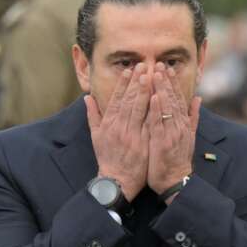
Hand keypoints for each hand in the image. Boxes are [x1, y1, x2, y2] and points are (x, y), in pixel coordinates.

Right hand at [86, 62, 150, 200]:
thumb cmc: (107, 158)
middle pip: (129, 100)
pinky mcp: (143, 143)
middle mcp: (119, 127)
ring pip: (139, 108)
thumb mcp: (95, 136)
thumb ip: (93, 115)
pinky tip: (159, 97)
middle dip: (136, 81)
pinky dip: (154, 110)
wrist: (116, 180)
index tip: (129, 70)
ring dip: (145, 90)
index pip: (116, 99)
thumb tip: (87, 98)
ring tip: (150, 75)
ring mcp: (132, 135)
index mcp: (108, 124)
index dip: (123, 84)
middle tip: (143, 65)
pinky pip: (149, 123)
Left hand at [147, 63, 200, 198]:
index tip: (167, 68)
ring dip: (161, 90)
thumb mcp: (188, 136)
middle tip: (160, 64)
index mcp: (183, 124)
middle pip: (173, 99)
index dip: (172, 83)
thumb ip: (193, 116)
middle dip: (166, 81)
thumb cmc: (177, 159)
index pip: (178, 99)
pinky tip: (154, 97)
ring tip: (156, 73)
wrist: (176, 181)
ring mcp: (171, 133)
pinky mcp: (162, 142)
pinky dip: (157, 109)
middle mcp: (179, 126)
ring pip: (167, 108)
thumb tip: (198, 98)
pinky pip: (159, 123)